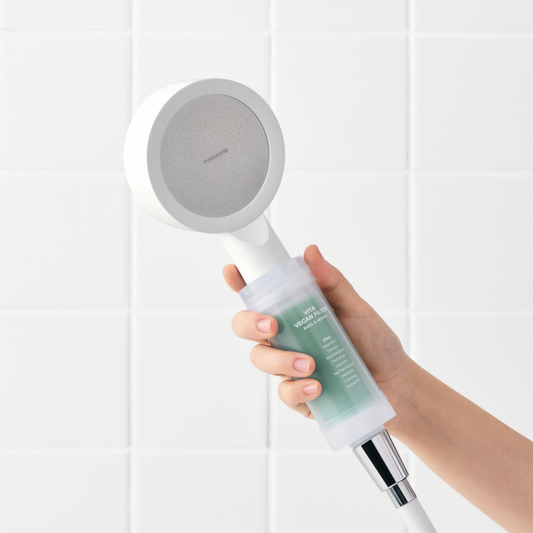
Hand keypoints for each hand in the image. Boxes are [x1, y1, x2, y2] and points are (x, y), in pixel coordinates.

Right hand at [223, 244, 413, 433]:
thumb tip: (311, 252)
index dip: (241, 282)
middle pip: (246, 327)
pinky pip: (283, 392)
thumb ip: (332, 283)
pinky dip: (297, 389)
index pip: (260, 294)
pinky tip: (318, 387)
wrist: (395, 383)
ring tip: (311, 364)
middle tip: (271, 326)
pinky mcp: (297, 393)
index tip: (233, 272)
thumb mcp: (356, 308)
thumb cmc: (374, 342)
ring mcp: (288, 365)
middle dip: (249, 324)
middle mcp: (286, 336)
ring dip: (281, 361)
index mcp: (295, 311)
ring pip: (261, 359)